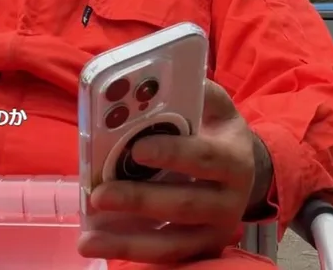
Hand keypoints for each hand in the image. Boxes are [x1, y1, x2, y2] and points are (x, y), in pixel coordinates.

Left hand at [78, 80, 273, 263]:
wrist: (244, 173)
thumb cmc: (216, 133)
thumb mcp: (215, 107)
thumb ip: (192, 91)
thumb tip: (153, 80)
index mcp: (234, 160)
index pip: (204, 158)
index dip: (172, 153)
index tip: (136, 149)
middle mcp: (230, 201)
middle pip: (184, 205)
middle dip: (139, 200)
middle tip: (99, 194)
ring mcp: (216, 232)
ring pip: (172, 243)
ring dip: (128, 240)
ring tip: (88, 238)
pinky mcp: (201, 251)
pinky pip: (166, 257)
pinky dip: (131, 252)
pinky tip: (100, 245)